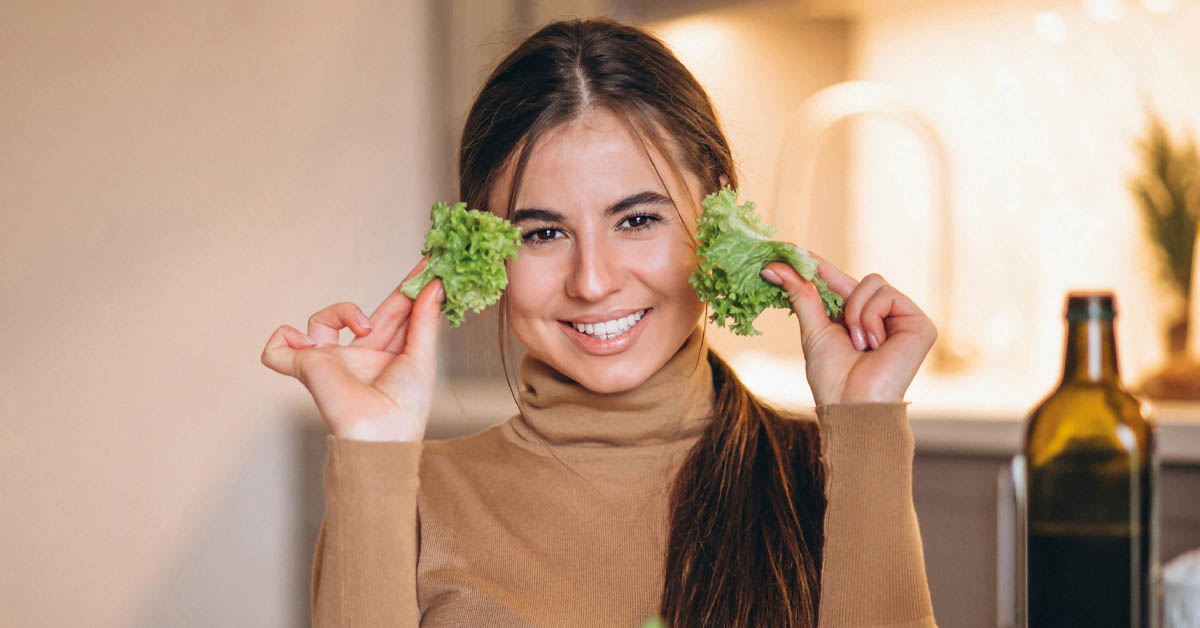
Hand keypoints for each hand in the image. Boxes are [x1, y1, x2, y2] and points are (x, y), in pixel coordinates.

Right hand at [260, 259, 443, 441]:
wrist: (379, 433)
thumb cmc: (404, 407)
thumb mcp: (422, 358)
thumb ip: (425, 320)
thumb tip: (435, 286)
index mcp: (385, 356)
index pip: (397, 315)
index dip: (411, 291)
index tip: (430, 266)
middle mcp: (357, 356)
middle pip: (369, 312)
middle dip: (396, 290)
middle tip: (426, 262)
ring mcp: (329, 361)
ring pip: (320, 321)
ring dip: (341, 311)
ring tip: (363, 328)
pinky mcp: (304, 367)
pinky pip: (277, 349)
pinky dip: (283, 339)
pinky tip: (308, 345)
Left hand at [761, 256, 935, 404]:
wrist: (852, 405)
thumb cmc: (833, 378)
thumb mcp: (813, 329)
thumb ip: (801, 295)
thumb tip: (774, 266)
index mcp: (861, 318)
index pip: (842, 283)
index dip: (820, 267)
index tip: (792, 250)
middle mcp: (885, 317)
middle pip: (860, 279)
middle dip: (841, 299)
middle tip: (839, 329)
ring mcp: (904, 319)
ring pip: (873, 282)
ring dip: (856, 313)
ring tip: (859, 344)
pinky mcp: (920, 323)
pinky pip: (887, 295)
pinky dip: (871, 318)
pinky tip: (874, 345)